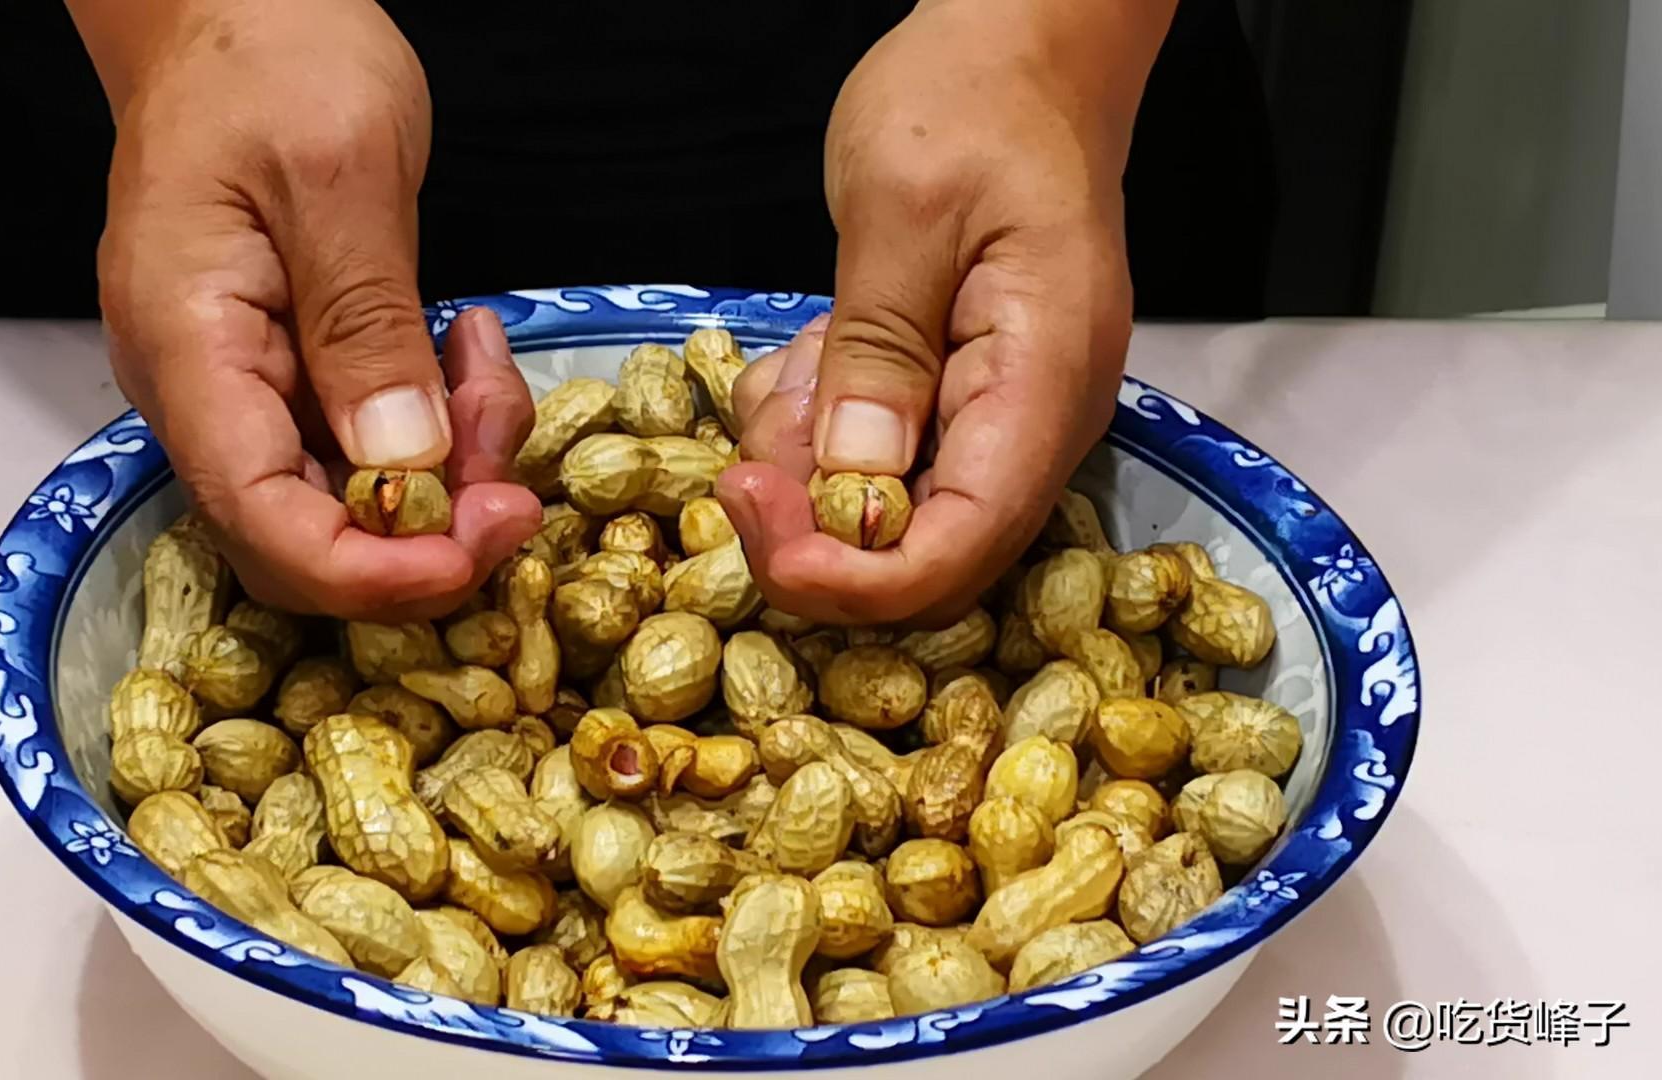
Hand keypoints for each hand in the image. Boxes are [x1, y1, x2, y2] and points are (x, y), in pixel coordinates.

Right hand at [93, 0, 539, 621]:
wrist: (233, 10)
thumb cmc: (270, 59)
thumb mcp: (340, 174)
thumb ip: (366, 327)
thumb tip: (404, 465)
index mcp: (187, 348)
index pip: (262, 521)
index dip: (371, 572)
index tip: (478, 550)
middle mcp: (203, 392)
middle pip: (306, 539)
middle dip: (427, 534)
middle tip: (514, 479)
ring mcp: (245, 388)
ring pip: (352, 500)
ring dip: (449, 469)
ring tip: (487, 366)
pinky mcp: (293, 374)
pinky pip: (370, 446)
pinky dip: (437, 421)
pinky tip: (466, 348)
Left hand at [720, 0, 1165, 626]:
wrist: (1023, 48)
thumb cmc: (971, 101)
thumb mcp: (900, 211)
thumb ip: (875, 354)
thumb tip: (849, 484)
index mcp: (1044, 386)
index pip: (957, 551)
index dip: (848, 576)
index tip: (750, 515)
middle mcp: (1038, 426)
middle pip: (924, 557)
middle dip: (811, 523)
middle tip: (748, 443)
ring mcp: (1003, 417)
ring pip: (889, 514)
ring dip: (809, 465)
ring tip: (795, 360)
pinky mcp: (961, 401)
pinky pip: (882, 461)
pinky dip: (822, 428)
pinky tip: (812, 354)